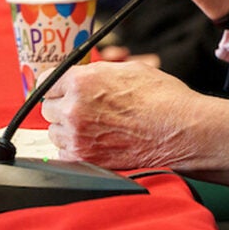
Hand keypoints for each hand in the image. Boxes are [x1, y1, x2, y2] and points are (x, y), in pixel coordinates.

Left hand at [41, 61, 228, 186]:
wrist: (181, 130)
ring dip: (68, 129)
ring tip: (95, 126)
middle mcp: (74, 108)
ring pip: (54, 132)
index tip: (62, 89)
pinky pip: (64, 153)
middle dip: (63, 106)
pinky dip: (76, 149)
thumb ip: (97, 72)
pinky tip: (97, 142)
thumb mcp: (130, 70)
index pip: (47, 81)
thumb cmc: (163, 99)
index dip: (57, 84)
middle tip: (85, 108)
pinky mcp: (85, 160)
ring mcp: (77, 137)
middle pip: (47, 108)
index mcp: (83, 81)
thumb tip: (82, 76)